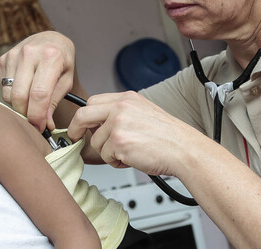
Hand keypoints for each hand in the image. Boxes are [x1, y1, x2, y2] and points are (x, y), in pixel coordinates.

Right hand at [0, 31, 76, 129]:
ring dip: (19, 105)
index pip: (39, 94)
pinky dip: (13, 94)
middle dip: (27, 114)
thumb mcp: (66, 81)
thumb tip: (45, 125)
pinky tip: (24, 88)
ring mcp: (14, 54)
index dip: (38, 116)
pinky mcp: (4, 58)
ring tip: (32, 102)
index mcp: (51, 57)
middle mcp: (30, 52)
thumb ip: (54, 103)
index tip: (40, 128)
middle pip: (20, 96)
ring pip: (9, 94)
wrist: (52, 40)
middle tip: (35, 121)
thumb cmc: (62, 62)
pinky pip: (3, 87)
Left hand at [67, 91, 199, 175]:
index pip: (92, 102)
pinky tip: (132, 158)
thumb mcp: (143, 112)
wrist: (184, 149)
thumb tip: (97, 123)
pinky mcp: (119, 142)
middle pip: (83, 115)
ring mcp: (118, 124)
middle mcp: (121, 107)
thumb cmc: (168, 136)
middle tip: (75, 138)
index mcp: (126, 98)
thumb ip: (120, 113)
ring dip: (108, 152)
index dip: (84, 116)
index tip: (79, 125)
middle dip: (75, 130)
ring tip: (128, 152)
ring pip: (95, 142)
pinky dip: (116, 162)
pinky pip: (105, 157)